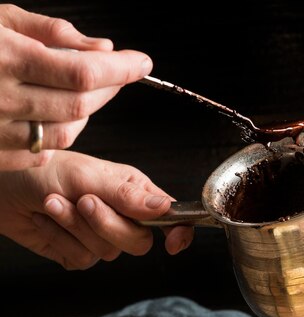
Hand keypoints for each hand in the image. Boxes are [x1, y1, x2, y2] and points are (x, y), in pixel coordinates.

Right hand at [0, 4, 152, 169]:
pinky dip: (60, 132)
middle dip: (109, 88)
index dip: (118, 69)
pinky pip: (42, 150)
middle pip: (78, 105)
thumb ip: (50, 32)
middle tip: (121, 72)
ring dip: (88, 112)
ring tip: (91, 89)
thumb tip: (100, 48)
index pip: (81, 71)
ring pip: (64, 131)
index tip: (142, 62)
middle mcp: (0, 100)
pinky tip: (59, 112)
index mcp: (3, 58)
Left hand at [0, 150, 193, 268]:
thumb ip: (127, 196)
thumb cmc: (46, 169)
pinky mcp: (78, 253)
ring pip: (107, 252)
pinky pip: (82, 260)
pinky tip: (46, 219)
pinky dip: (60, 240)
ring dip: (75, 227)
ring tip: (54, 203)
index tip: (172, 244)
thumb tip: (166, 209)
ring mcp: (101, 237)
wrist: (5, 186)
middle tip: (83, 201)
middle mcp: (122, 216)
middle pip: (138, 242)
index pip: (170, 217)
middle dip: (107, 225)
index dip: (178, 233)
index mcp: (134, 192)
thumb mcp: (89, 176)